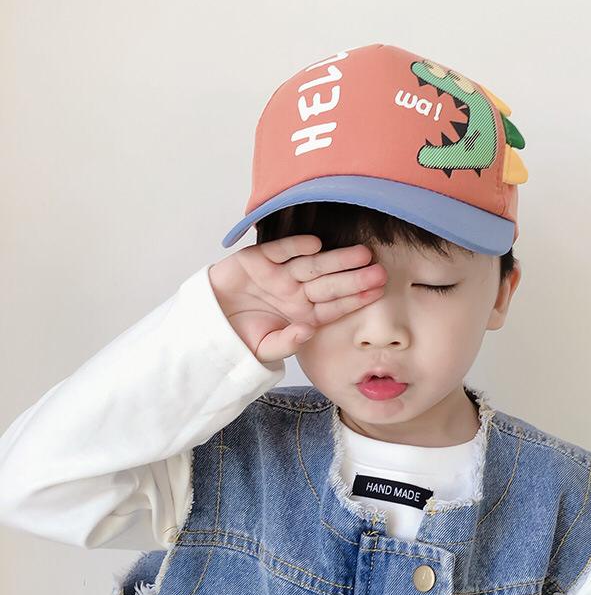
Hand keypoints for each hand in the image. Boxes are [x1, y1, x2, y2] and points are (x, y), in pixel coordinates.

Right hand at [208, 235, 386, 362]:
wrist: (207, 328)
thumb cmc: (240, 338)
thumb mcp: (264, 349)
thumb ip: (287, 343)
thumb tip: (307, 332)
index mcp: (303, 314)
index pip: (335, 305)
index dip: (356, 298)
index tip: (378, 293)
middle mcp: (296, 293)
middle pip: (330, 284)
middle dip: (354, 278)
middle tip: (379, 272)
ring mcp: (278, 275)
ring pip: (312, 266)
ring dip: (336, 260)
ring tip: (360, 255)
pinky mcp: (257, 260)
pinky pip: (279, 251)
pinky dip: (295, 247)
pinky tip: (315, 244)